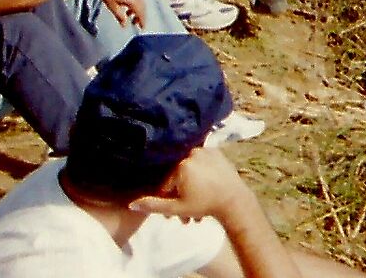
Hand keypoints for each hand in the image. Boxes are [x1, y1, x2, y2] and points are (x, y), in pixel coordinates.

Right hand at [131, 146, 254, 223]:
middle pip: (179, 177)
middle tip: (185, 215)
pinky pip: (201, 163)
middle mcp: (193, 153)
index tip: (172, 214)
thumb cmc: (204, 205)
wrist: (234, 200)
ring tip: (196, 207)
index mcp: (181, 164)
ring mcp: (206, 151)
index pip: (166, 184)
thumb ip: (153, 205)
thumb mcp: (176, 208)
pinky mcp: (217, 152)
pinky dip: (199, 176)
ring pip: (190, 171)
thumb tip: (131, 205)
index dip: (167, 200)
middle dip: (180, 197)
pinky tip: (203, 189)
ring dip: (190, 188)